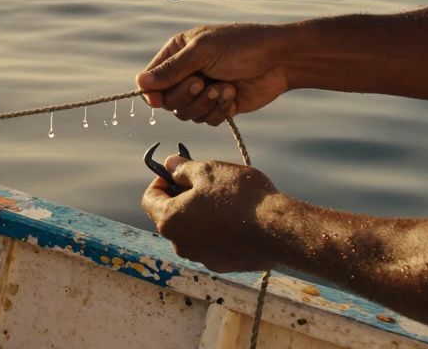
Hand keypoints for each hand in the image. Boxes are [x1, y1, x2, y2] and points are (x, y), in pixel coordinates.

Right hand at [135, 23, 289, 124]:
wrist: (280, 60)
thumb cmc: (241, 46)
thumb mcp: (202, 52)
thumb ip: (171, 69)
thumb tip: (140, 82)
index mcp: (178, 53)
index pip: (151, 80)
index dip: (152, 93)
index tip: (157, 101)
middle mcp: (187, 73)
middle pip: (167, 101)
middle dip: (185, 96)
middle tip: (203, 83)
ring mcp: (203, 91)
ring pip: (186, 114)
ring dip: (204, 104)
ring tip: (223, 88)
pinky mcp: (218, 106)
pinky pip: (206, 120)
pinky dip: (219, 110)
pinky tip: (233, 94)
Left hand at [141, 154, 278, 272]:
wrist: (277, 230)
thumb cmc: (240, 197)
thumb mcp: (208, 171)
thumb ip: (183, 168)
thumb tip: (169, 164)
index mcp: (169, 220)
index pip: (150, 198)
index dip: (161, 181)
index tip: (178, 172)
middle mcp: (180, 244)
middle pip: (170, 215)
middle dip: (182, 197)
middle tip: (204, 183)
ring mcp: (200, 257)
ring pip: (191, 230)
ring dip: (200, 215)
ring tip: (225, 200)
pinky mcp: (221, 265)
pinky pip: (210, 243)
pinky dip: (216, 231)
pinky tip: (236, 220)